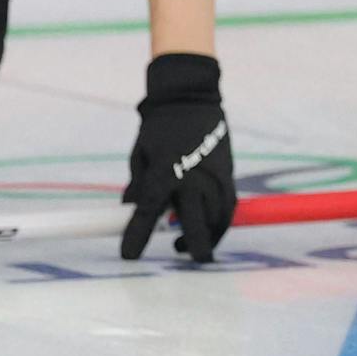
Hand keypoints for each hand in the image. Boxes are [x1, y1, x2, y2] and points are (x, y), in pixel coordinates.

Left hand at [120, 53, 233, 262]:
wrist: (190, 98)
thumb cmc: (159, 128)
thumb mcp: (140, 155)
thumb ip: (137, 185)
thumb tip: (129, 210)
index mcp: (163, 172)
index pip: (148, 212)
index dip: (137, 236)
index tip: (128, 256)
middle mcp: (191, 178)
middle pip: (195, 222)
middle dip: (194, 245)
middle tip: (188, 257)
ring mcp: (213, 177)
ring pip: (217, 218)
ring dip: (207, 235)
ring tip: (187, 245)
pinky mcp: (227, 174)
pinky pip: (228, 207)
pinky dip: (221, 222)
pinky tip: (209, 228)